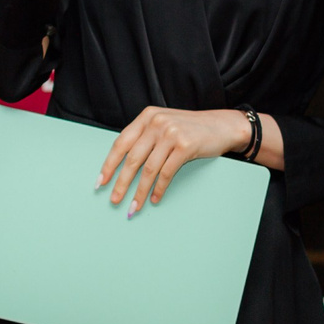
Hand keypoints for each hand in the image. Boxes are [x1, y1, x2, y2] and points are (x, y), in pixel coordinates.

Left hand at [100, 107, 248, 212]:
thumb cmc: (190, 129)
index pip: (121, 143)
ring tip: (134, 206)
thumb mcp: (164, 125)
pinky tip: (154, 199)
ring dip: (140, 192)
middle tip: (114, 200)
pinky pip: (166, 173)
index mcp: (147, 117)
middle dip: (121, 183)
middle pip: (133, 158)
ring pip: (149, 169)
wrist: (222, 126)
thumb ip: (145, 137)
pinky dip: (158, 189)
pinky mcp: (185, 146)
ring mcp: (171, 133)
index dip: (109, 164)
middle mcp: (157, 123)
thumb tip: (121, 165)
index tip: (101, 182)